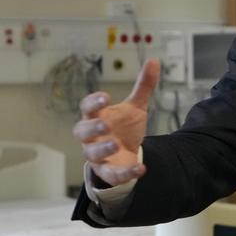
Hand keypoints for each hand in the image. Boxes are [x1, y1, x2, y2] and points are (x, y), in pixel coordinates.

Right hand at [73, 59, 159, 185]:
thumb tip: (154, 61)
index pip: (87, 107)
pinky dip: (124, 172)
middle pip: (81, 131)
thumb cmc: (124, 126)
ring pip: (91, 154)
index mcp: (97, 116)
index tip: (105, 96)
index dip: (93, 102)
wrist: (127, 153)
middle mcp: (92, 136)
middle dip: (92, 127)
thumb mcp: (135, 106)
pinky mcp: (107, 171)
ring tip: (116, 144)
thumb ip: (143, 86)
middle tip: (106, 124)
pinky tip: (141, 168)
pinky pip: (111, 174)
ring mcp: (97, 155)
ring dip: (102, 149)